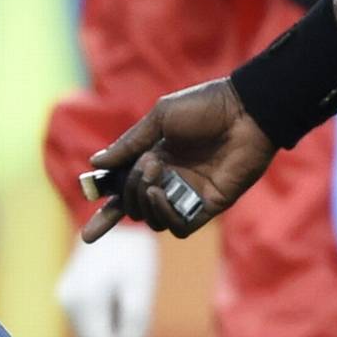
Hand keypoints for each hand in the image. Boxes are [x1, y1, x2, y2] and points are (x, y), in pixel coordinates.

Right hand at [55, 224, 158, 336]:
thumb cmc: (131, 252)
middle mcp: (68, 304)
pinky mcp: (66, 297)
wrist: (111, 221)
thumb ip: (135, 322)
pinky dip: (103, 330)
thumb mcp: (141, 286)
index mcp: (86, 302)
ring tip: (132, 322)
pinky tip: (119, 312)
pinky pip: (85, 328)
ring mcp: (64, 300)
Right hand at [83, 78, 275, 240]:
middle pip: (133, 206)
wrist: (247, 111)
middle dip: (130, 191)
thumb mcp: (160, 118)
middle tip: (147, 168)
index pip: (123, 193)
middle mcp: (169, 181)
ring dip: (144, 203)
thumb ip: (129, 143)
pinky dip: (163, 216)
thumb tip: (95, 164)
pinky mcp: (208, 206)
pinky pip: (178, 227)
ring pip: (152, 220)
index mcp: (154, 161)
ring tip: (155, 181)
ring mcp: (188, 195)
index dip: (105, 211)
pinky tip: (161, 196)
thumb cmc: (206, 107)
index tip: (89, 229)